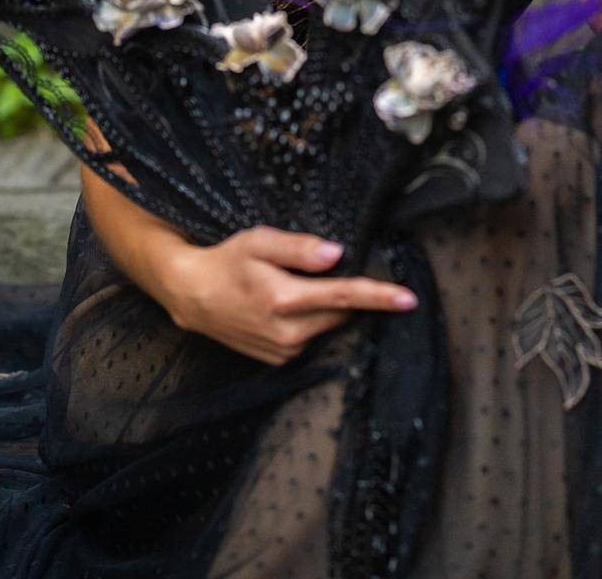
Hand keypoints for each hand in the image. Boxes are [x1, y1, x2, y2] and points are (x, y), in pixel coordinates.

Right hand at [163, 225, 418, 365]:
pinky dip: (313, 321)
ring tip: (302, 284)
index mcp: (285, 300)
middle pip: (341, 313)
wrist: (193, 296)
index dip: (379, 296)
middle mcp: (288, 332)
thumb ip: (299, 248)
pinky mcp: (280, 360)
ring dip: (330, 307)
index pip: (345, 297)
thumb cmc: (227, 261)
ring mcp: (284, 351)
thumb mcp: (259, 241)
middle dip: (353, 295)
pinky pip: (312, 338)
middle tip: (337, 270)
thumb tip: (337, 254)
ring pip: (328, 326)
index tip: (408, 298)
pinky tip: (293, 305)